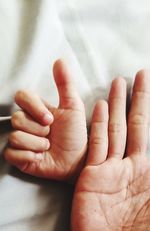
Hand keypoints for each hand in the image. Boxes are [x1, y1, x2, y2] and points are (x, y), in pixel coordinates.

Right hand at [4, 59, 86, 180]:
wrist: (77, 160)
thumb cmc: (76, 135)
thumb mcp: (74, 108)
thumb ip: (66, 84)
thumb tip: (59, 60)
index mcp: (36, 109)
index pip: (21, 97)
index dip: (34, 108)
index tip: (50, 119)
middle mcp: (26, 123)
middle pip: (17, 118)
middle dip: (38, 130)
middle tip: (51, 136)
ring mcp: (21, 140)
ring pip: (15, 136)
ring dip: (36, 144)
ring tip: (47, 148)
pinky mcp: (18, 157)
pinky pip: (11, 153)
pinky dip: (28, 156)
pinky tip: (40, 158)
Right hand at [71, 70, 149, 230]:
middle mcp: (132, 167)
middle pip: (135, 125)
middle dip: (138, 99)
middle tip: (139, 74)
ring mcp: (110, 170)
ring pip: (114, 130)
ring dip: (116, 106)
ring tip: (117, 83)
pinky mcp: (91, 177)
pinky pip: (96, 146)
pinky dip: (97, 126)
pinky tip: (99, 108)